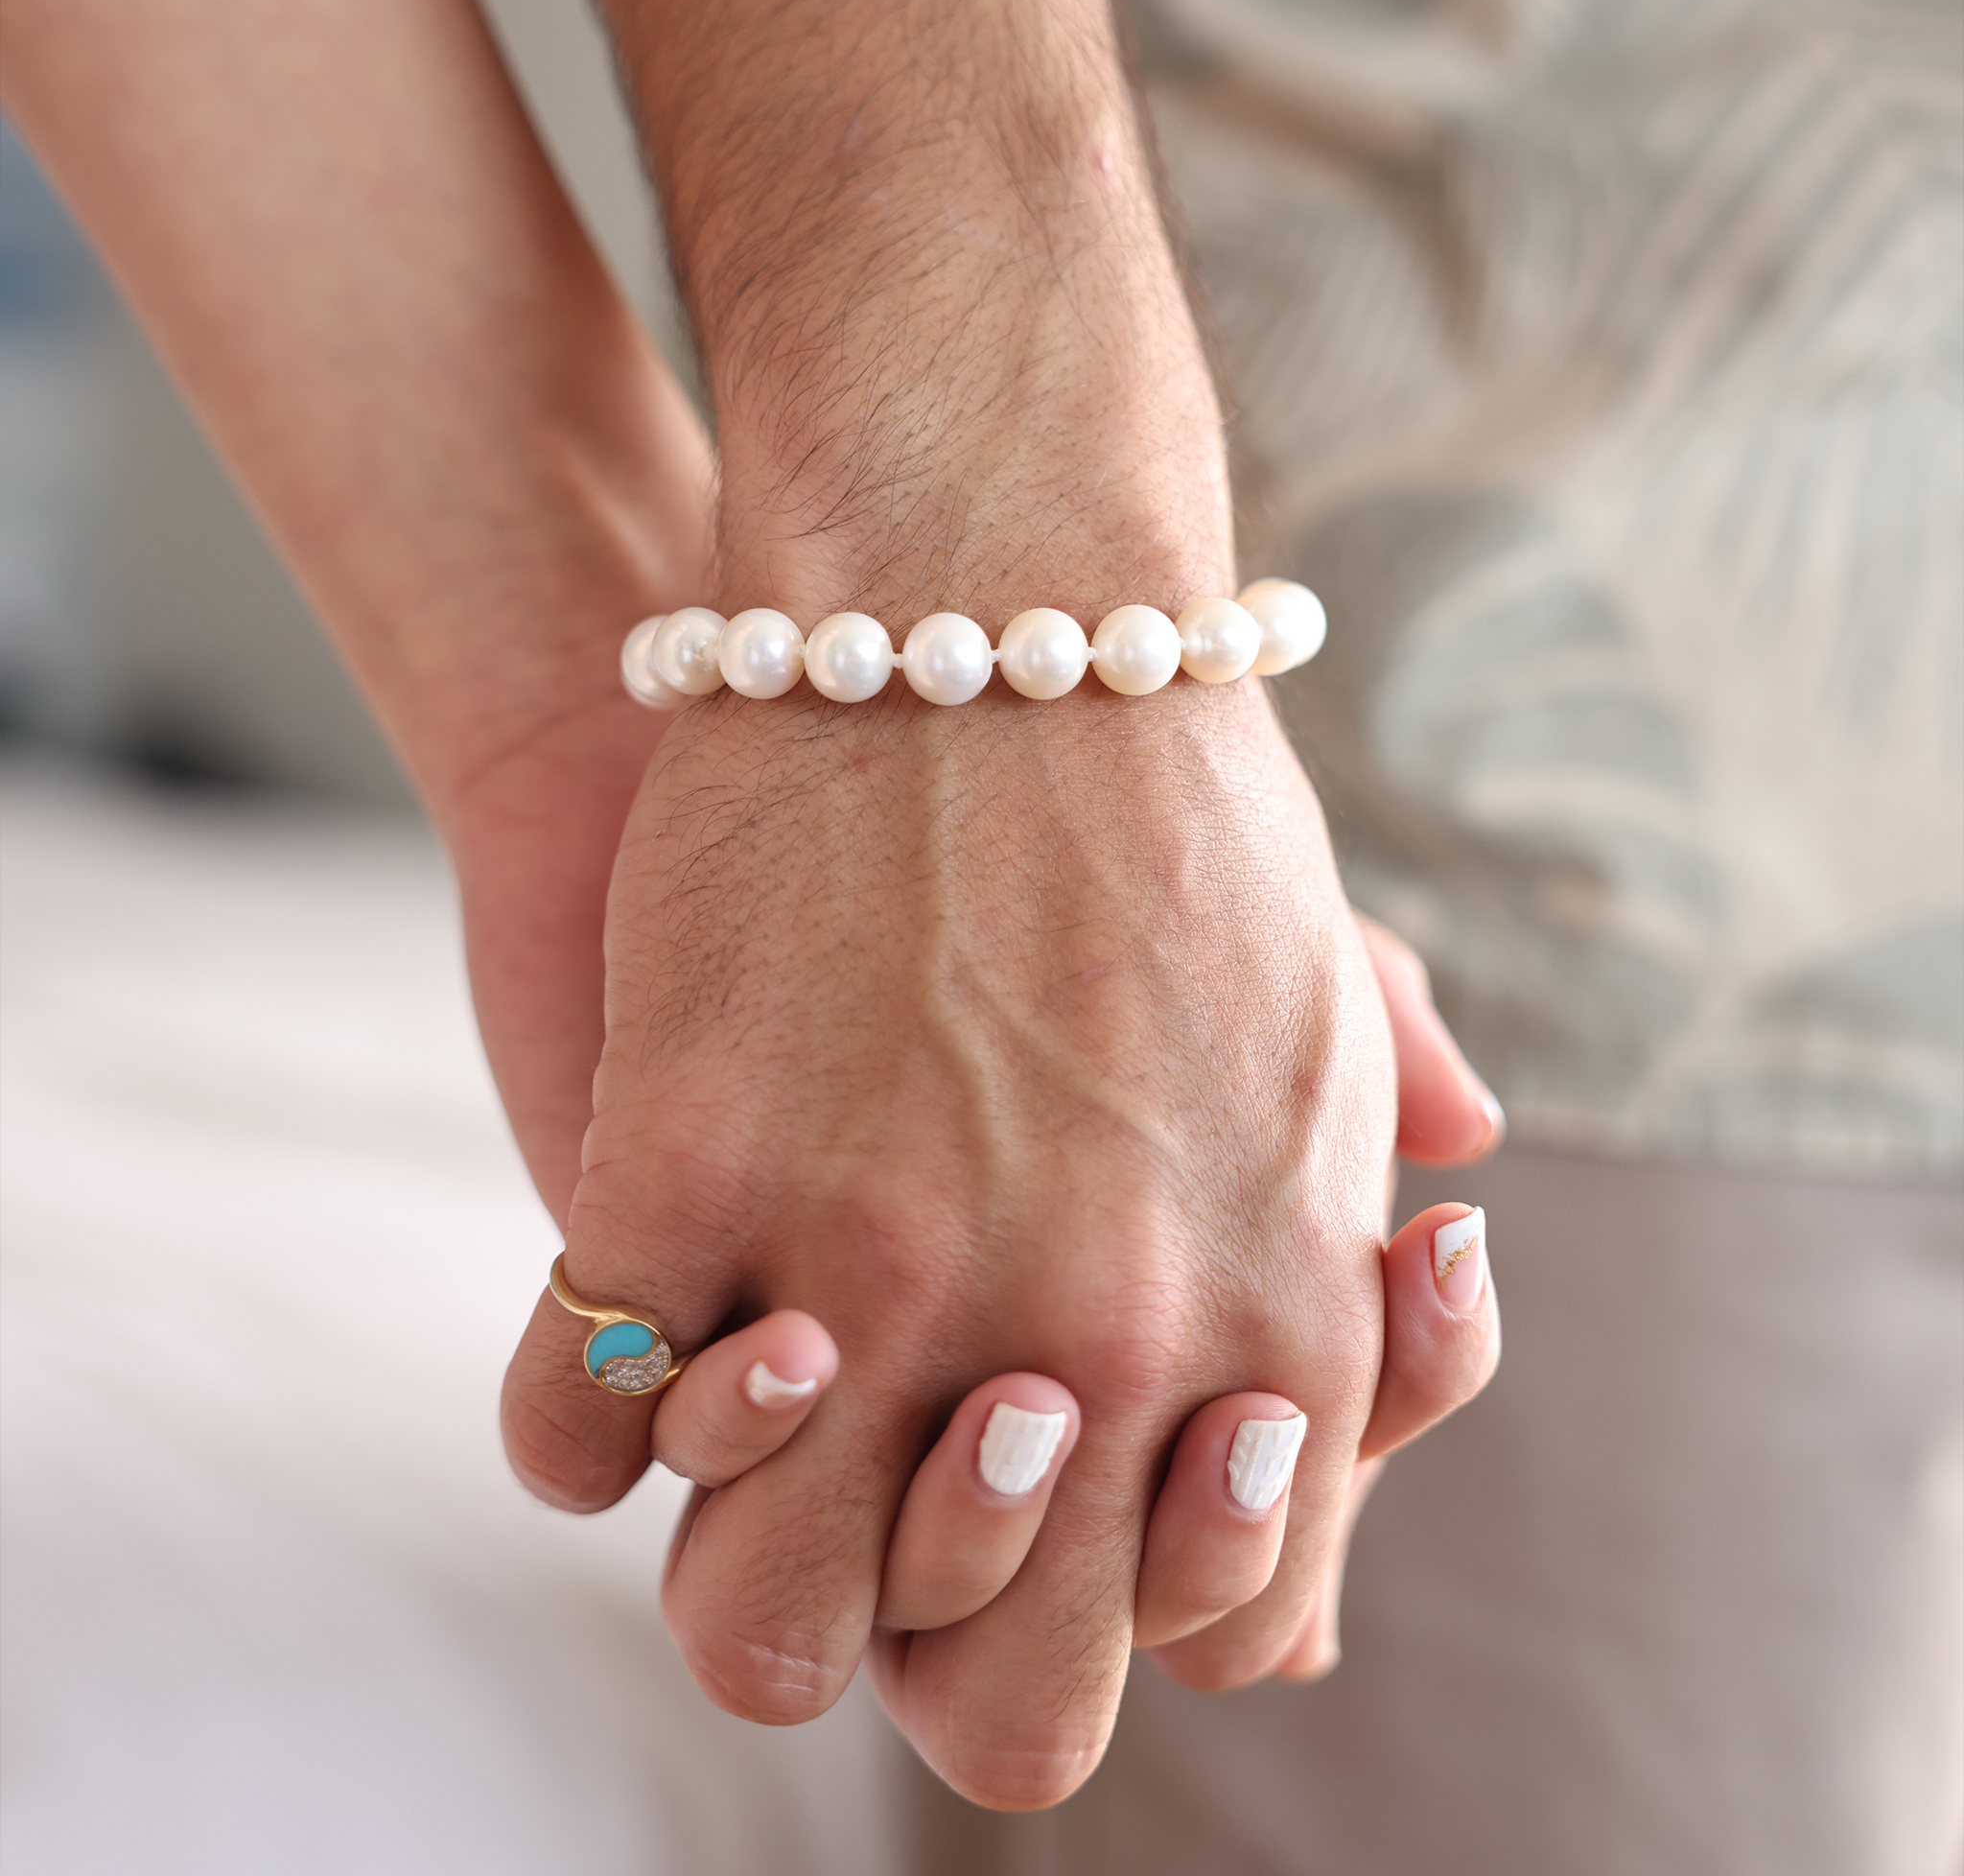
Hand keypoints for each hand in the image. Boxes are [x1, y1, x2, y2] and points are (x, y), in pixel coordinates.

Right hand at [498, 669, 1396, 1805]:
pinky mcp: (682, 1164)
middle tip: (906, 1515)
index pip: (1212, 1641)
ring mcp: (872, 1270)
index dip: (1127, 1614)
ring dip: (755, 1572)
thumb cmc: (1161, 811)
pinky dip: (584, 1419)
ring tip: (763, 1430)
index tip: (1073, 1513)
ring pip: (756, 1630)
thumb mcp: (1322, 1014)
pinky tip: (629, 1324)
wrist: (985, 603)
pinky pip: (577, 1427)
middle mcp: (1087, 1343)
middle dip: (953, 1660)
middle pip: (1000, 1712)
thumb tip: (1416, 1313)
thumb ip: (1358, 1211)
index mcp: (1269, 1322)